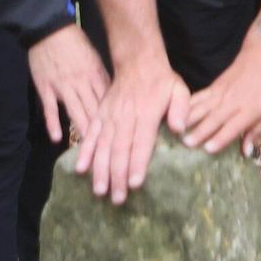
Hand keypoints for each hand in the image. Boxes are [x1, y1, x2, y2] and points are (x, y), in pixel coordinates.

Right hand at [27, 24, 109, 144]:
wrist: (49, 28)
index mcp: (96, 74)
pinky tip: (57, 138)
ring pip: (75, 111)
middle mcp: (81, 82)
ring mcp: (62, 85)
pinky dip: (54, 123)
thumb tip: (116, 98)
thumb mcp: (95, 57)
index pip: (108, 101)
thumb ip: (103, 78)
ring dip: (82, 130)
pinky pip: (50, 108)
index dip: (116, 119)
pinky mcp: (44, 87)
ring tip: (89, 151)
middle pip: (94, 110)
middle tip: (108, 151)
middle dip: (102, 132)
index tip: (123, 135)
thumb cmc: (75, 43)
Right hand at [74, 56, 189, 204]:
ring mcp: (110, 115)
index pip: (141, 142)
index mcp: (147, 112)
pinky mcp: (99, 114)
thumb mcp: (179, 90)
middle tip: (117, 198)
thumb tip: (179, 129)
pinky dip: (84, 152)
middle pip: (120, 149)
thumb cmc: (162, 81)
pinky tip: (80, 168)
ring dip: (100, 169)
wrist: (138, 62)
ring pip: (103, 145)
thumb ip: (181, 108)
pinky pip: (89, 134)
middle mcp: (126, 116)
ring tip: (99, 190)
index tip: (135, 184)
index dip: (137, 164)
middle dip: (117, 175)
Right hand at [185, 45, 260, 157]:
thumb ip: (255, 133)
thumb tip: (246, 153)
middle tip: (186, 143)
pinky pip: (197, 97)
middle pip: (213, 118)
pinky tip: (175, 111)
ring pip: (202, 107)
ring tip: (175, 129)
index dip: (220, 138)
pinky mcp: (212, 87)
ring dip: (188, 118)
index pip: (232, 127)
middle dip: (200, 131)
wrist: (260, 60)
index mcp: (248, 111)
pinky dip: (186, 105)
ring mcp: (219, 94)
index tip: (208, 149)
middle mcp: (231, 103)